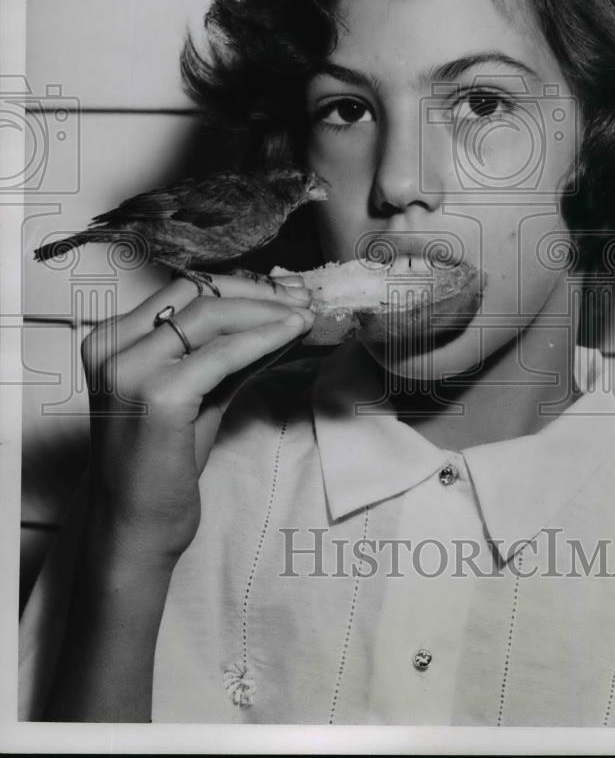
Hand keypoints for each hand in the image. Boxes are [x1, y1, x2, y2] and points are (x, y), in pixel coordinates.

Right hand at [80, 272, 312, 565]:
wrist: (135, 526)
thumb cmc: (163, 464)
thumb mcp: (196, 393)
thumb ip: (227, 352)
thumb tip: (282, 317)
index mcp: (111, 338)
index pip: (184, 289)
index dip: (240, 285)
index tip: (283, 290)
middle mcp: (111, 345)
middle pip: (198, 292)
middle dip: (258, 291)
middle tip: (303, 298)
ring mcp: (130, 368)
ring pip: (213, 314)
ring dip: (268, 311)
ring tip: (306, 314)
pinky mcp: (158, 395)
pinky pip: (224, 353)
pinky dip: (264, 337)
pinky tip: (294, 333)